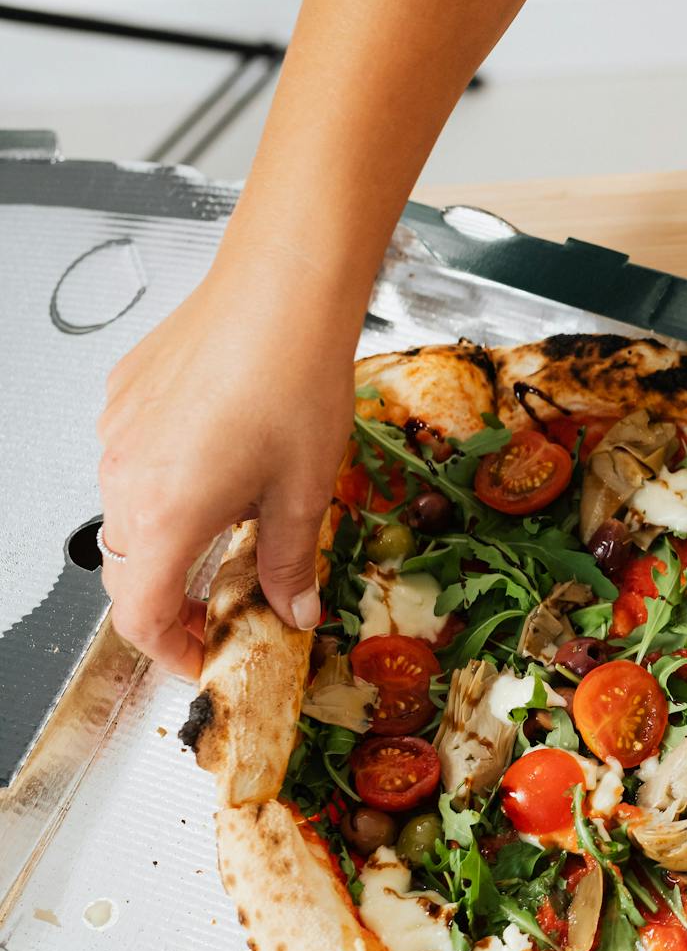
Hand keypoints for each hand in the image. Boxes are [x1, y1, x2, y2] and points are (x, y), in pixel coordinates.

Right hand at [97, 247, 358, 676]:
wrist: (281, 292)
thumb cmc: (294, 381)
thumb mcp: (305, 492)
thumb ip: (290, 562)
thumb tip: (295, 610)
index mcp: (164, 517)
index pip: (142, 616)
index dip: (173, 651)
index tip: (206, 658)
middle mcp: (123, 478)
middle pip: (128, 569)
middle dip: (172, 599)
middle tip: (222, 610)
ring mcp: (116, 433)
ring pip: (128, 511)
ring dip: (170, 537)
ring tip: (230, 533)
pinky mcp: (124, 396)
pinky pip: (134, 457)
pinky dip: (168, 480)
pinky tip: (222, 462)